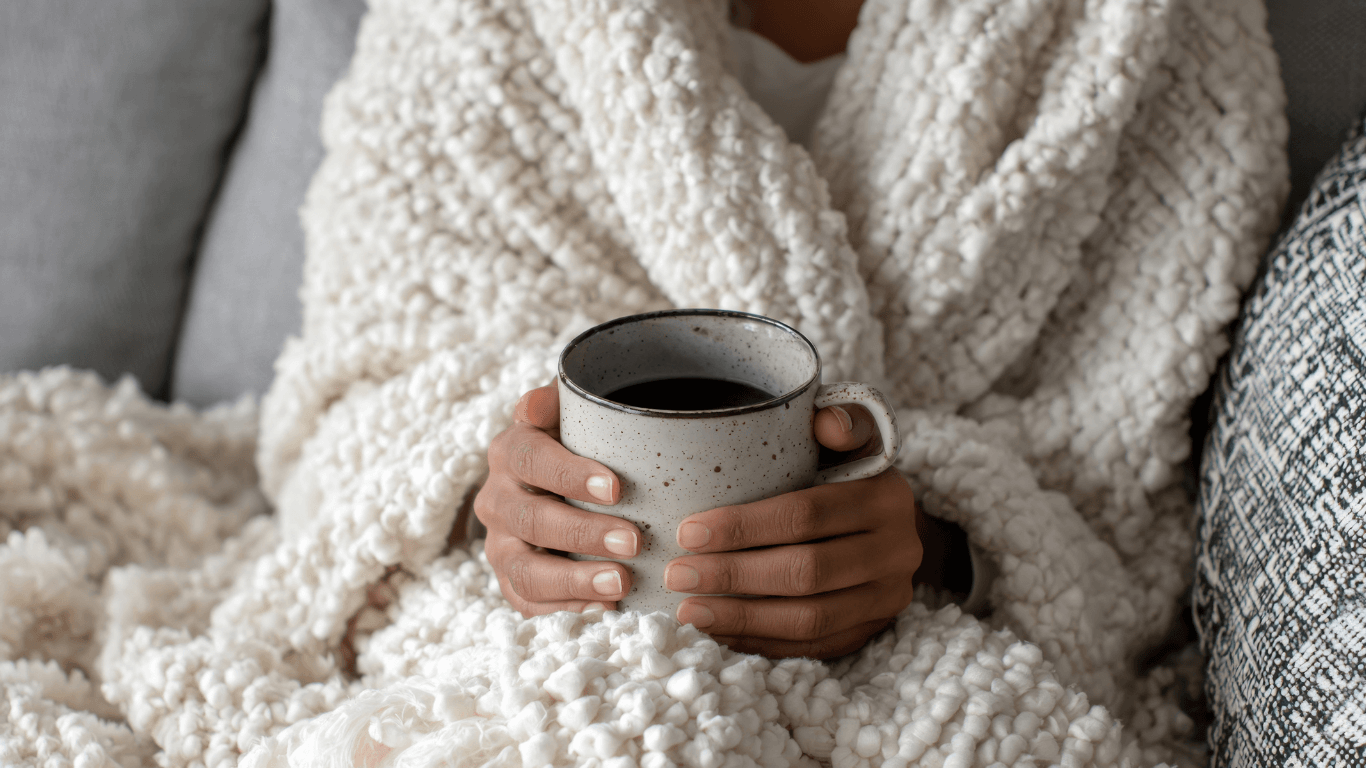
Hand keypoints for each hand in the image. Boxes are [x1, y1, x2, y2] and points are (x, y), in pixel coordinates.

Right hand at [475, 384, 639, 615]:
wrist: (569, 483)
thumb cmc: (583, 445)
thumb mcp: (575, 414)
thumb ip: (559, 402)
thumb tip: (537, 407)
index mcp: (510, 452)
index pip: (530, 460)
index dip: (569, 475)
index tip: (617, 488)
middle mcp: (496, 500)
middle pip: (531, 521)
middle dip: (582, 533)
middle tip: (633, 541)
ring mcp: (501, 547)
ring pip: (525, 571)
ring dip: (574, 581)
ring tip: (621, 585)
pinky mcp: (513, 583)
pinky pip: (529, 605)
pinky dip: (565, 611)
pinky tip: (605, 611)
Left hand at [667, 405, 921, 658]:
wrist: (895, 522)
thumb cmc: (850, 473)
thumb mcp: (851, 438)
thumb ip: (839, 421)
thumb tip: (824, 422)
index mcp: (885, 498)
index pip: (806, 515)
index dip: (743, 527)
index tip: (688, 532)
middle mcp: (897, 550)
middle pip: (806, 572)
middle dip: (733, 576)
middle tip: (677, 575)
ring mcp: (888, 597)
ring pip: (811, 618)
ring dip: (743, 618)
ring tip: (690, 611)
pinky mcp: (874, 629)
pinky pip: (815, 646)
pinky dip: (764, 642)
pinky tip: (721, 632)